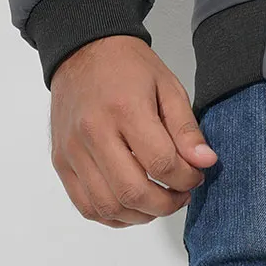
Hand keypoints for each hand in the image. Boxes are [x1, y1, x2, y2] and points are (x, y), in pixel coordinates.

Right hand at [48, 35, 219, 226]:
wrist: (83, 50)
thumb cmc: (128, 65)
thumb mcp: (168, 85)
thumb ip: (186, 127)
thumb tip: (205, 162)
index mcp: (125, 108)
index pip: (160, 162)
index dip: (186, 178)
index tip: (196, 175)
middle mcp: (93, 132)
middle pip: (132, 191)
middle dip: (166, 204)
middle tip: (182, 194)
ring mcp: (72, 150)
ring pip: (107, 206)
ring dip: (140, 215)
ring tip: (159, 201)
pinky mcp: (60, 161)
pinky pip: (86, 205)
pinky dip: (112, 215)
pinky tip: (131, 205)